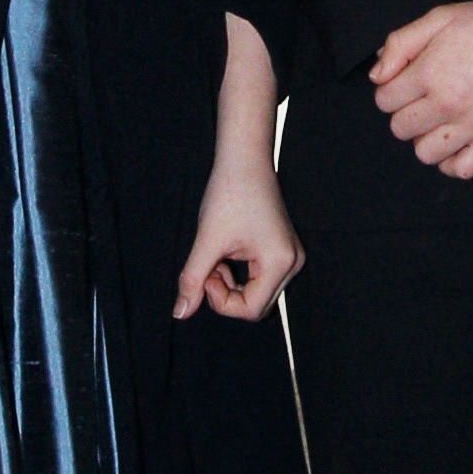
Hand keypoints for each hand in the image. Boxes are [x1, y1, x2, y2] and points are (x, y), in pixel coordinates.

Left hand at [174, 157, 304, 322]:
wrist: (244, 160)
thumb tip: (180, 313)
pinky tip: (226, 253)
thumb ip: (193, 280)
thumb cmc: (230, 193)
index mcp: (280, 263)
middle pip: (256, 305)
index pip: (251, 310)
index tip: (207, 273)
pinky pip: (259, 279)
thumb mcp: (207, 240)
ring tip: (217, 255)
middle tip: (210, 265)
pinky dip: (238, 274)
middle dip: (226, 293)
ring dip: (230, 284)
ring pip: (256, 294)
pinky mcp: (281, 251)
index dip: (221, 301)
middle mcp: (292, 264)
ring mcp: (289, 258)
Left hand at [371, 3, 472, 178]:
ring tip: (440, 125)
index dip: (390, 91)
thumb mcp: (441, 17)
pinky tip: (459, 146)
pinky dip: (456, 163)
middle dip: (406, 115)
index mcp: (428, 72)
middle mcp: (447, 103)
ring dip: (427, 140)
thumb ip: (401, 43)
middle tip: (422, 104)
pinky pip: (465, 169)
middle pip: (402, 129)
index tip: (404, 85)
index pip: (385, 99)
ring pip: (427, 154)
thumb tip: (378, 76)